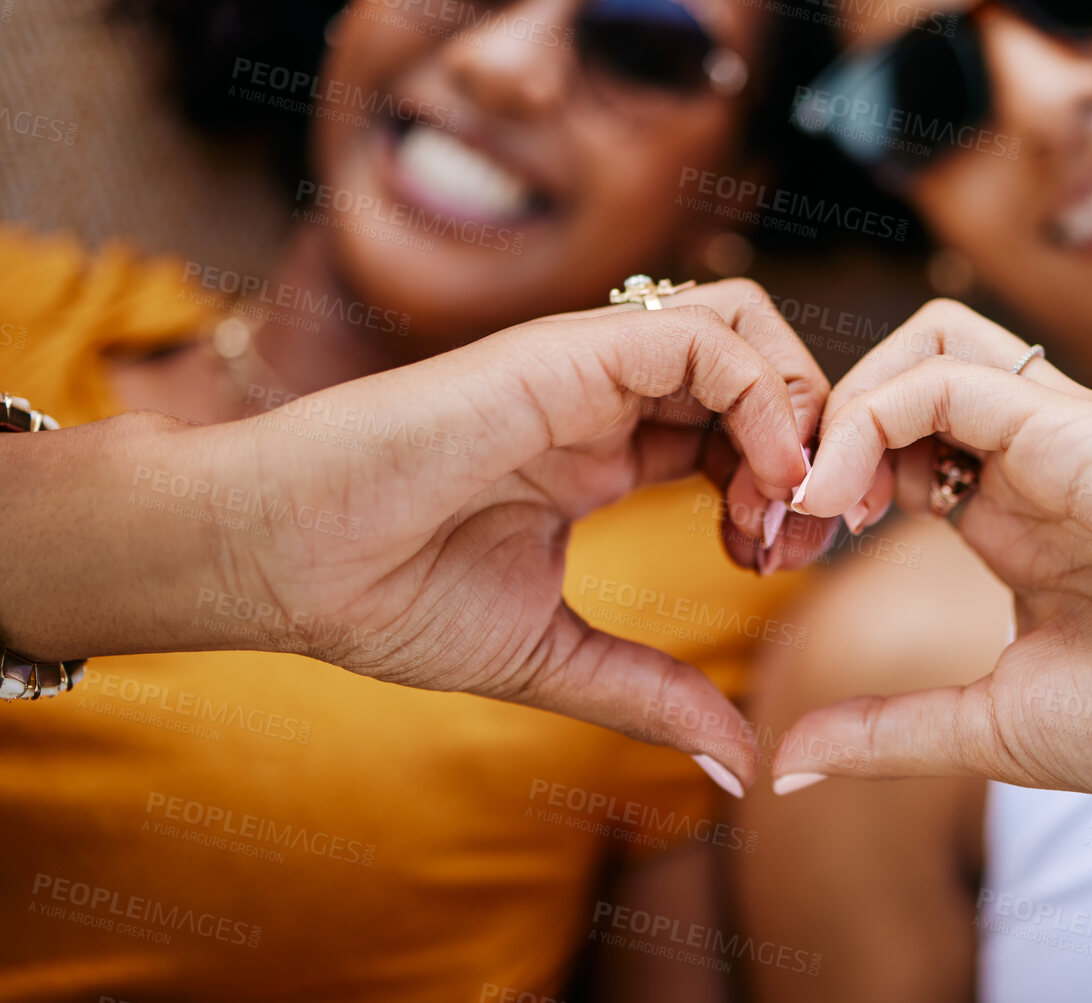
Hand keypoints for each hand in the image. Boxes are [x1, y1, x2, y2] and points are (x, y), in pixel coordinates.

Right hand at [0, 280, 831, 789]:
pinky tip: (757, 484)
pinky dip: (758, 397)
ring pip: (743, 325)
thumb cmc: (385, 597)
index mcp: (607, 451)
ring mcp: (587, 369)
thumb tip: (738, 766)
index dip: (786, 485)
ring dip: (794, 412)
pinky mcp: (564, 353)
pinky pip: (700, 336)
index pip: (739, 427)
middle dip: (812, 443)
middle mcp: (607, 399)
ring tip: (786, 507)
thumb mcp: (551, 657)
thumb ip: (650, 694)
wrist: (280, 562)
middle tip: (806, 536)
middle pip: (760, 365)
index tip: (783, 563)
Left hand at [772, 299, 1091, 811]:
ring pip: (922, 348)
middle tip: (772, 521)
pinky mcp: (1077, 426)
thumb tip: (786, 768)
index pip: (891, 452)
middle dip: (813, 433)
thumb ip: (890, 732)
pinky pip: (947, 371)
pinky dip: (871, 412)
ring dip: (838, 408)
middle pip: (898, 383)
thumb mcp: (998, 730)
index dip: (819, 486)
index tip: (773, 556)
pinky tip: (841, 494)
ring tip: (807, 500)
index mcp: (1015, 523)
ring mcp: (1056, 438)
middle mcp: (1030, 466)